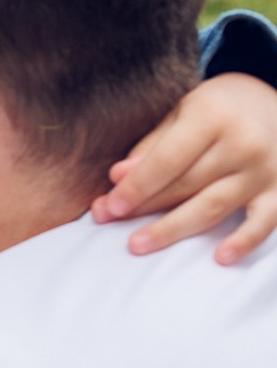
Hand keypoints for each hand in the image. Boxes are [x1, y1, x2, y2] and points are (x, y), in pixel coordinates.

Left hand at [91, 71, 276, 263]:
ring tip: (139, 244)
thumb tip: (118, 178)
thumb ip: (154, 145)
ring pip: (213, 207)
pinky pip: (264, 222)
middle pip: (185, 185)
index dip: (137, 185)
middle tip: (107, 222)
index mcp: (213, 117)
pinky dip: (244, 241)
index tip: (109, 206)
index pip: (168, 159)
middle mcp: (243, 143)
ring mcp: (265, 170)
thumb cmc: (220, 109)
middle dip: (143, 207)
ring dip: (173, 229)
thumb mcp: (184, 112)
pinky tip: (221, 258)